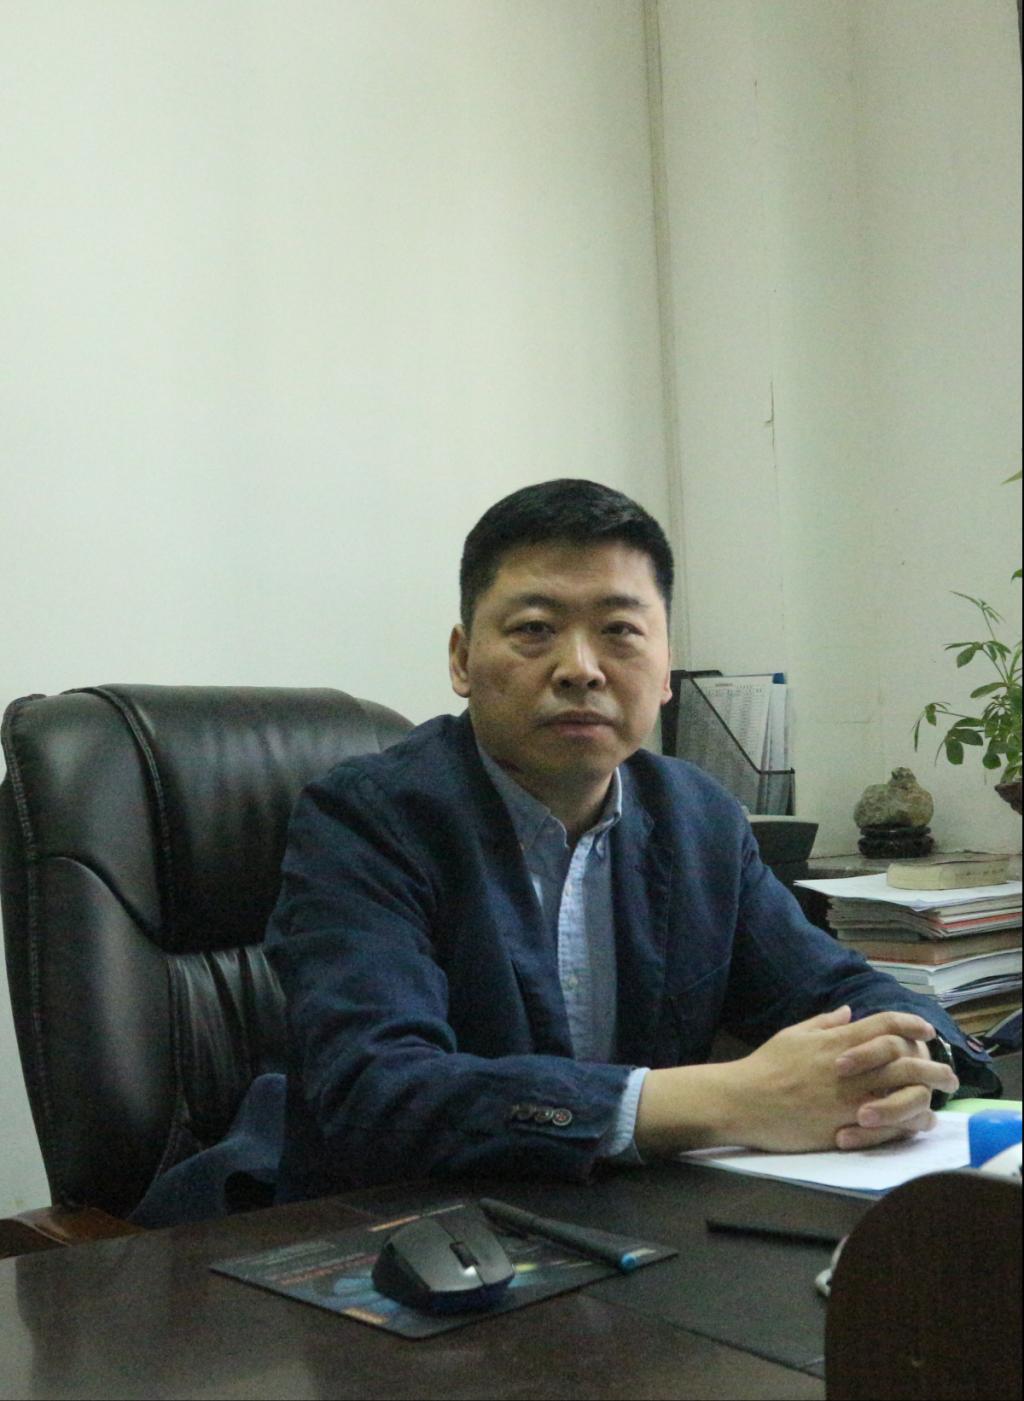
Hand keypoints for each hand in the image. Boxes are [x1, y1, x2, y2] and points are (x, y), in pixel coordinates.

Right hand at [724, 1006, 956, 1152]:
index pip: (885, 1025)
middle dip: (932, 1064)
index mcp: (837, 1042)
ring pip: (902, 1094)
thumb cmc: (766, 1066)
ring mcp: (848, 1099)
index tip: (926, 1028)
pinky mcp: (844, 1126)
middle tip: (946, 1071)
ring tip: (937, 1098)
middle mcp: (849, 1069)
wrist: (744, 1102)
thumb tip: (848, 1012)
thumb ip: (824, 1023)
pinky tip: (916, 1123)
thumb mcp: (794, 1034)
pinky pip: (887, 1126)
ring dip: (925, 1095)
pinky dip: (907, 1123)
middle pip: (905, 1061)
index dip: (911, 1023)